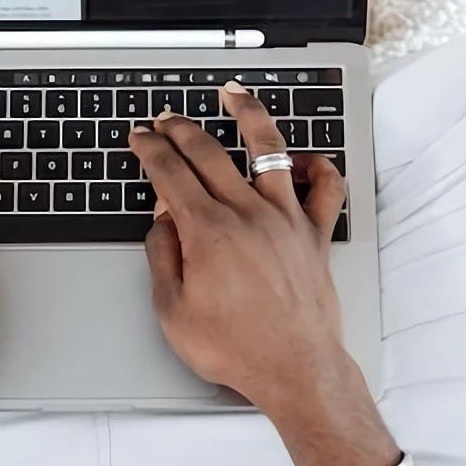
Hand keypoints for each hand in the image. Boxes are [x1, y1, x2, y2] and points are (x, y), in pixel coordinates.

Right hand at [132, 83, 348, 414]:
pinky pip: (325, 187)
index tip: (140, 136)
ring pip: (269, 149)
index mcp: (207, 231)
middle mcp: (248, 214)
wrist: (294, 369)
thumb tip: (161, 222)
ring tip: (235, 96)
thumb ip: (162, 258)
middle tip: (166, 118)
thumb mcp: (173, 310)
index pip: (169, 172)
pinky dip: (316, 167)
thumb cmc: (235, 348)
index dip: (149, 148)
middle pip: (209, 152)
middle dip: (181, 128)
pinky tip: (302, 158)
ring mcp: (286, 219)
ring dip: (248, 116)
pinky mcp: (315, 234)